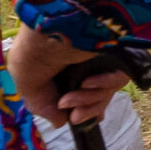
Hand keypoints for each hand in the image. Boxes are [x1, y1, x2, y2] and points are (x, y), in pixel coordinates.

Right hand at [7, 31, 126, 126]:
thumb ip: (42, 104)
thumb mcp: (28, 81)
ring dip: (88, 100)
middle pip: (97, 95)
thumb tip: (60, 122)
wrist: (51, 27)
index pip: (82, 92)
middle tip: (74, 117)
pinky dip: (104, 85)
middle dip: (85, 110)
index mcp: (65, 65)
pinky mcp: (123, 51)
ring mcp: (105, 56)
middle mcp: (87, 61)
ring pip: (107, 90)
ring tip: (68, 100)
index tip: (75, 119)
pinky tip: (87, 82)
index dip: (82, 108)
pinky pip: (119, 78)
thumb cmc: (33, 51)